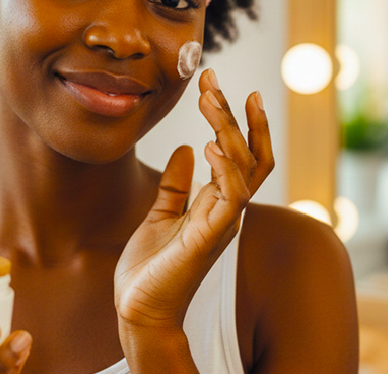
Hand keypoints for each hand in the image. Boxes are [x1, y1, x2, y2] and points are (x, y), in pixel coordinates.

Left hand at [114, 68, 273, 330]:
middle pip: (249, 155)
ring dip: (228, 130)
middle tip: (211, 80)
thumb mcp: (160, 213)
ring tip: (209, 100)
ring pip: (242, 168)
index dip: (242, 122)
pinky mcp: (206, 239)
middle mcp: (227, 212)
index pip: (244, 156)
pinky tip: (209, 144)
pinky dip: (224, 169)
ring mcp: (221, 225)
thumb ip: (177, 183)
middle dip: (235, 115)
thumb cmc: (150, 267)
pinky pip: (228, 198)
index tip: (226, 86)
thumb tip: (188, 148)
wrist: (137, 307)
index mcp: (218, 205)